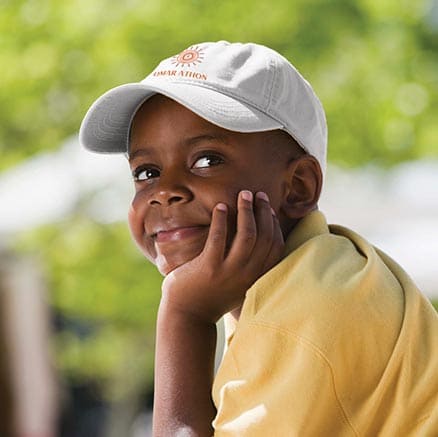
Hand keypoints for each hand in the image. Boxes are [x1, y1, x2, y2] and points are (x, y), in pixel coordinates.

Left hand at [161, 190, 284, 322]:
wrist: (188, 315)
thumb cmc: (212, 294)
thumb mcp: (238, 283)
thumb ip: (249, 265)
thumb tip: (255, 236)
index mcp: (257, 277)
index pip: (276, 246)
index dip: (274, 223)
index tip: (268, 207)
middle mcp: (247, 274)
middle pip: (264, 236)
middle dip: (263, 211)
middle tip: (257, 194)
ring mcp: (229, 272)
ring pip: (247, 235)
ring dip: (246, 210)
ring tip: (242, 194)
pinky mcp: (209, 267)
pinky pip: (218, 238)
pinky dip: (221, 219)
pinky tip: (220, 206)